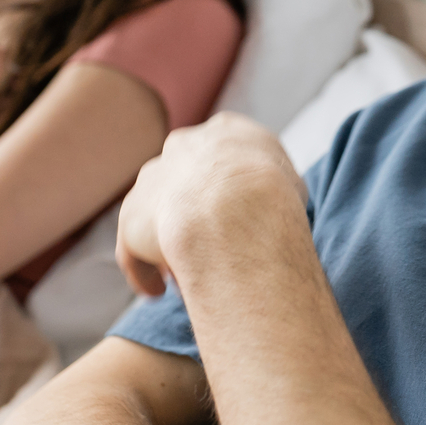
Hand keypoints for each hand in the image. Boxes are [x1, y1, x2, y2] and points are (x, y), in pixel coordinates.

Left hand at [114, 112, 305, 298]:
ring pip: (155, 217)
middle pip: (185, 183)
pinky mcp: (131, 217)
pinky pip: (132, 249)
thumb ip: (279, 191)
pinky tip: (159, 291)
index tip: (240, 220)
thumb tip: (280, 210)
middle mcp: (183, 147)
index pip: (225, 159)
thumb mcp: (294, 185)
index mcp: (224, 132)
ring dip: (167, 246)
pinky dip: (144, 271)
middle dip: (194, 215)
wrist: (238, 207)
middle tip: (213, 250)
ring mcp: (151, 180)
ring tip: (185, 278)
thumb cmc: (276, 200)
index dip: (231, 192)